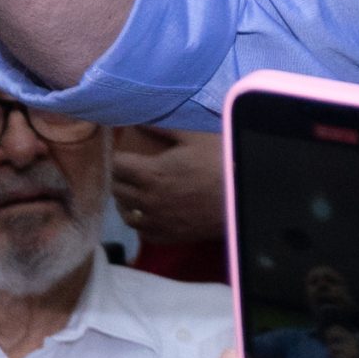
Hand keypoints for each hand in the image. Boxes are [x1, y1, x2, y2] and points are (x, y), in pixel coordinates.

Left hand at [112, 126, 226, 244]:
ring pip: (126, 214)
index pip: (117, 165)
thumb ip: (162, 128)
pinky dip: (140, 222)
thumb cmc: (219, 162)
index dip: (118, 157)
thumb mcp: (193, 137)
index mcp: (150, 172)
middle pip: (117, 189)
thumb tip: (137, 121)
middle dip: (119, 178)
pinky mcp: (168, 236)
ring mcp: (156, 221)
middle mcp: (146, 199)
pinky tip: (147, 215)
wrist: (241, 197)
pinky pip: (142, 232)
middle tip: (128, 171)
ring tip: (133, 194)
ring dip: (125, 202)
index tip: (125, 153)